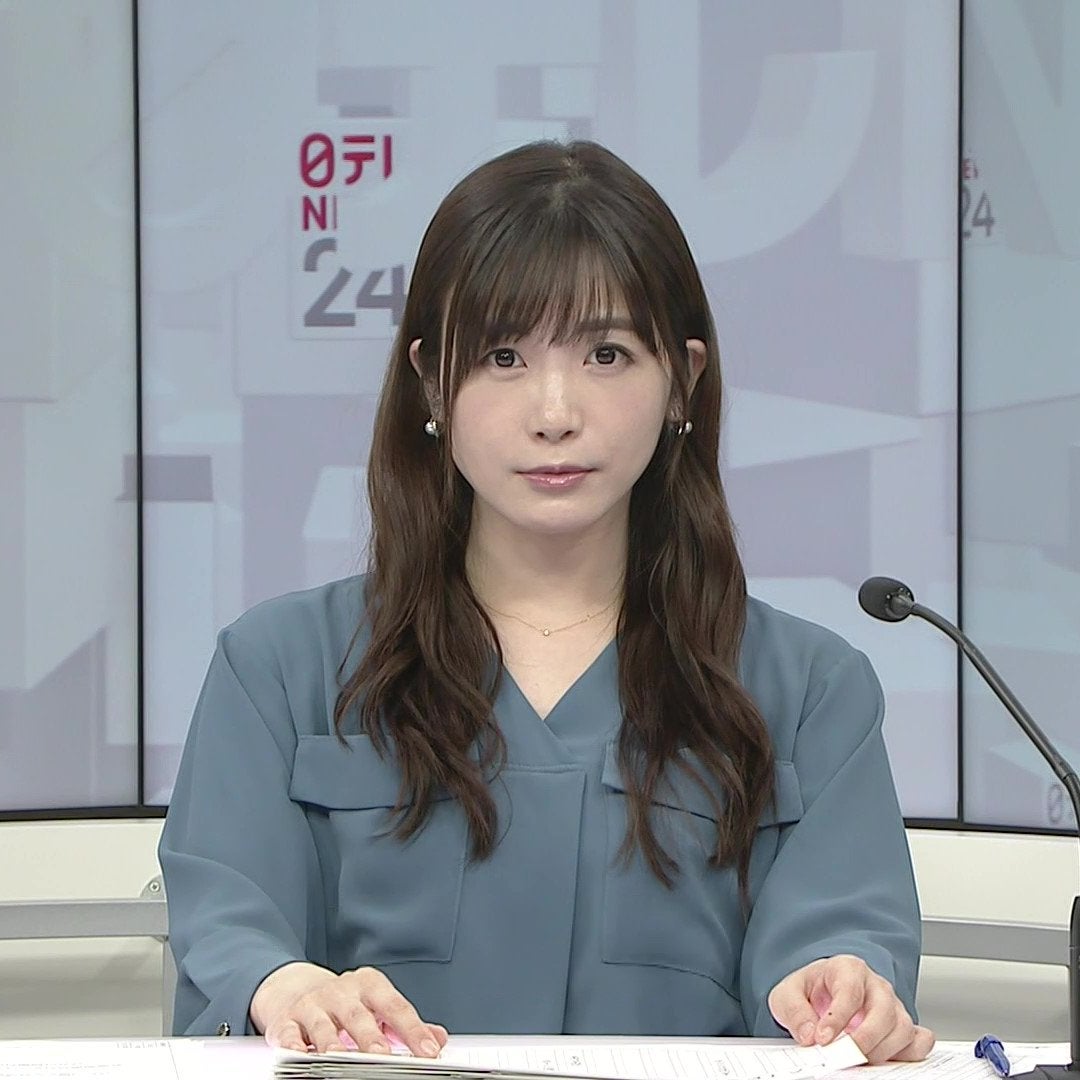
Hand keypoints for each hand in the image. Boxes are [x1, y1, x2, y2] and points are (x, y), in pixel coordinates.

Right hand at [250, 961, 449, 1055]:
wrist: (298, 989)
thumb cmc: (347, 1004)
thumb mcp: (377, 1006)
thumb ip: (405, 1024)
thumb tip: (438, 1038)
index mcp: (369, 985)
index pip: (395, 1006)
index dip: (413, 1029)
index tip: (429, 1051)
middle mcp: (341, 992)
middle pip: (358, 1015)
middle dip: (370, 1038)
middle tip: (383, 1056)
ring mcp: (312, 1006)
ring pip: (322, 1025)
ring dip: (332, 1043)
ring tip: (341, 1059)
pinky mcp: (285, 1022)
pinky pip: (288, 1035)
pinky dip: (292, 1046)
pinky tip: (300, 1057)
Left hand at [767, 955, 934, 1063]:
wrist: (822, 992)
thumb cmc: (810, 991)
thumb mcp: (788, 994)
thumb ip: (794, 1011)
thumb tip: (809, 1034)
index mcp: (847, 968)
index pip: (849, 991)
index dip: (837, 1018)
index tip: (822, 1039)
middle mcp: (875, 985)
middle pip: (883, 1011)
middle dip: (864, 1039)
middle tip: (844, 1057)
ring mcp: (893, 1006)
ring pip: (903, 1028)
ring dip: (882, 1050)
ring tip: (858, 1060)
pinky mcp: (903, 1027)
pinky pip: (920, 1040)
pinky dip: (910, 1054)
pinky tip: (887, 1059)